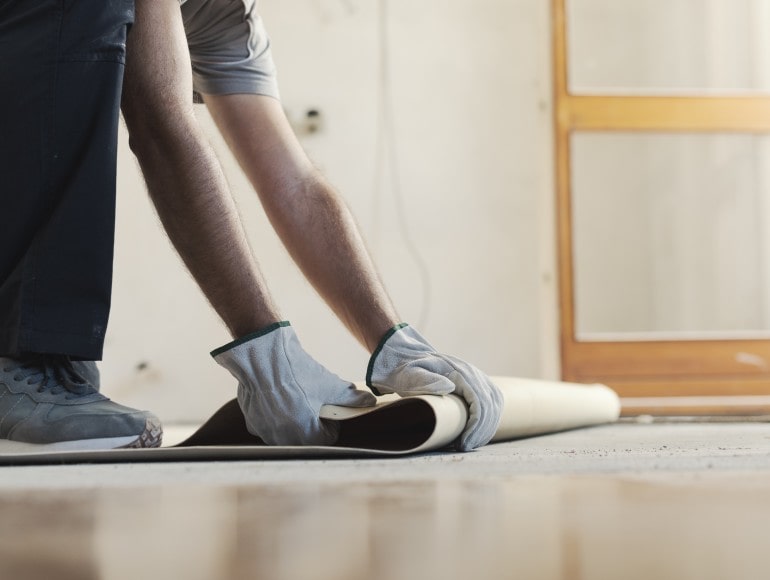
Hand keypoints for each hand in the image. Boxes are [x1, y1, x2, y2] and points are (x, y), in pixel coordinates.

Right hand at [212, 321, 375, 444]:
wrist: (264, 358)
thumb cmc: (298, 373)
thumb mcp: (330, 385)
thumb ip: (351, 397)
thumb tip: (370, 401)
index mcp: (306, 434)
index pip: (327, 439)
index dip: (331, 424)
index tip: (328, 411)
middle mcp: (284, 439)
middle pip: (306, 439)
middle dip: (312, 425)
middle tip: (312, 405)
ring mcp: (266, 433)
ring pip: (286, 434)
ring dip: (293, 423)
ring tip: (295, 401)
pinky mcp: (253, 423)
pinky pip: (268, 427)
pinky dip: (274, 418)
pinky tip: (277, 399)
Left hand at [367, 324, 502, 450]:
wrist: (410, 360)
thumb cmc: (409, 371)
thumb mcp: (411, 374)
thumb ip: (426, 380)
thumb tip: (449, 386)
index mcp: (461, 373)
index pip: (480, 402)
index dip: (475, 426)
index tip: (464, 443)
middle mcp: (473, 374)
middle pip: (490, 406)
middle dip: (481, 432)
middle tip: (465, 448)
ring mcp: (477, 379)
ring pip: (494, 406)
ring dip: (485, 429)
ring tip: (469, 445)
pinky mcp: (477, 386)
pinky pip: (491, 405)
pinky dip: (486, 422)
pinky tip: (475, 436)